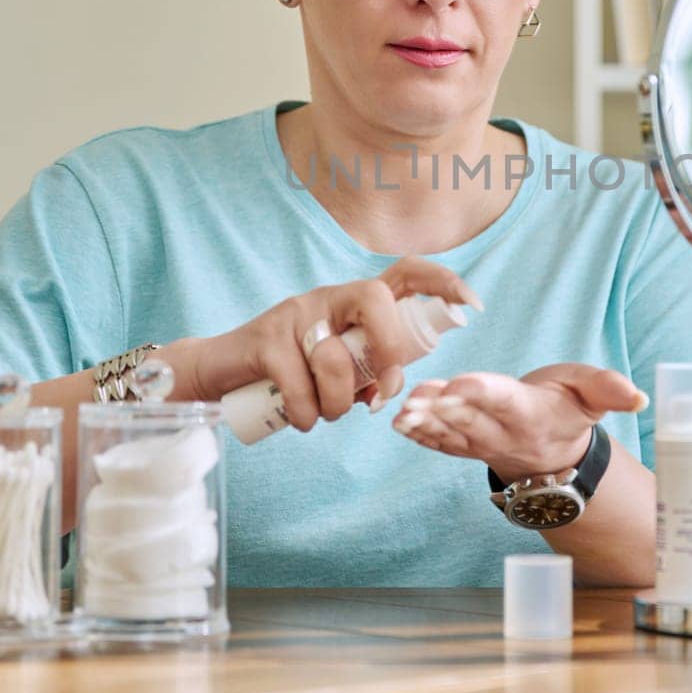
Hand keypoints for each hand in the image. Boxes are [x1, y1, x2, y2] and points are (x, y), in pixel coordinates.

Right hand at [164, 256, 482, 430]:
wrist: (220, 373)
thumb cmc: (291, 374)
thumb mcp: (336, 369)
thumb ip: (368, 374)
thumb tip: (387, 394)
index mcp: (353, 303)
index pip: (403, 272)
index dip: (440, 280)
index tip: (471, 303)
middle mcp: (327, 297)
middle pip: (374, 300)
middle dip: (386, 352)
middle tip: (377, 394)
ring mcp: (295, 313)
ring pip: (336, 358)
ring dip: (338, 404)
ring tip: (325, 414)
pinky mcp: (266, 339)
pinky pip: (301, 386)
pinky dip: (308, 415)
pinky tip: (303, 420)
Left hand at [392, 363, 647, 479]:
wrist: (556, 455)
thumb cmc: (568, 411)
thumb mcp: (593, 394)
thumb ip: (610, 390)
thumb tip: (639, 396)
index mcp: (531, 412)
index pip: (506, 401)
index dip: (484, 392)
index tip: (462, 384)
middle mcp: (504, 432)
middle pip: (471, 420)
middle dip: (444, 410)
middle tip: (417, 398)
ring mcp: (482, 445)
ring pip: (451, 435)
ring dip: (425, 424)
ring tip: (401, 413)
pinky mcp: (466, 449)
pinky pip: (441, 445)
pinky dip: (420, 437)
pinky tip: (399, 425)